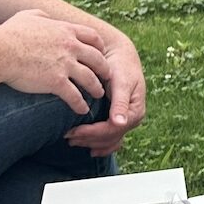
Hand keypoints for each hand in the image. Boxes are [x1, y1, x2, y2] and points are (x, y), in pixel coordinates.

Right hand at [0, 10, 109, 112]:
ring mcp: (65, 64)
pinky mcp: (56, 82)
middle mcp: (70, 46)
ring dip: (96, 88)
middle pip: (97, 59)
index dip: (99, 47)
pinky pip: (75, 96)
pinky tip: (82, 110)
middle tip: (107, 77)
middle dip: (104, 69)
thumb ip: (41, 16)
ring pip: (90, 79)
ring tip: (98, 95)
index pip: (92, 37)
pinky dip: (80, 104)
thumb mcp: (27, 16)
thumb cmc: (8, 34)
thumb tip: (45, 17)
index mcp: (65, 30)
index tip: (101, 54)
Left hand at [65, 30, 146, 155]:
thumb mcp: (121, 82)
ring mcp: (125, 119)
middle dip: (88, 139)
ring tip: (72, 141)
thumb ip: (120, 102)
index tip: (74, 131)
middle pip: (109, 137)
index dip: (92, 133)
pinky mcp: (118, 118)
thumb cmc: (120, 65)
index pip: (112, 129)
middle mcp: (131, 118)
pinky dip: (100, 144)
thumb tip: (119, 123)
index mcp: (135, 111)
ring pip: (109, 140)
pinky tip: (90, 149)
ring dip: (91, 143)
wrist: (120, 53)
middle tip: (67, 136)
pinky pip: (111, 137)